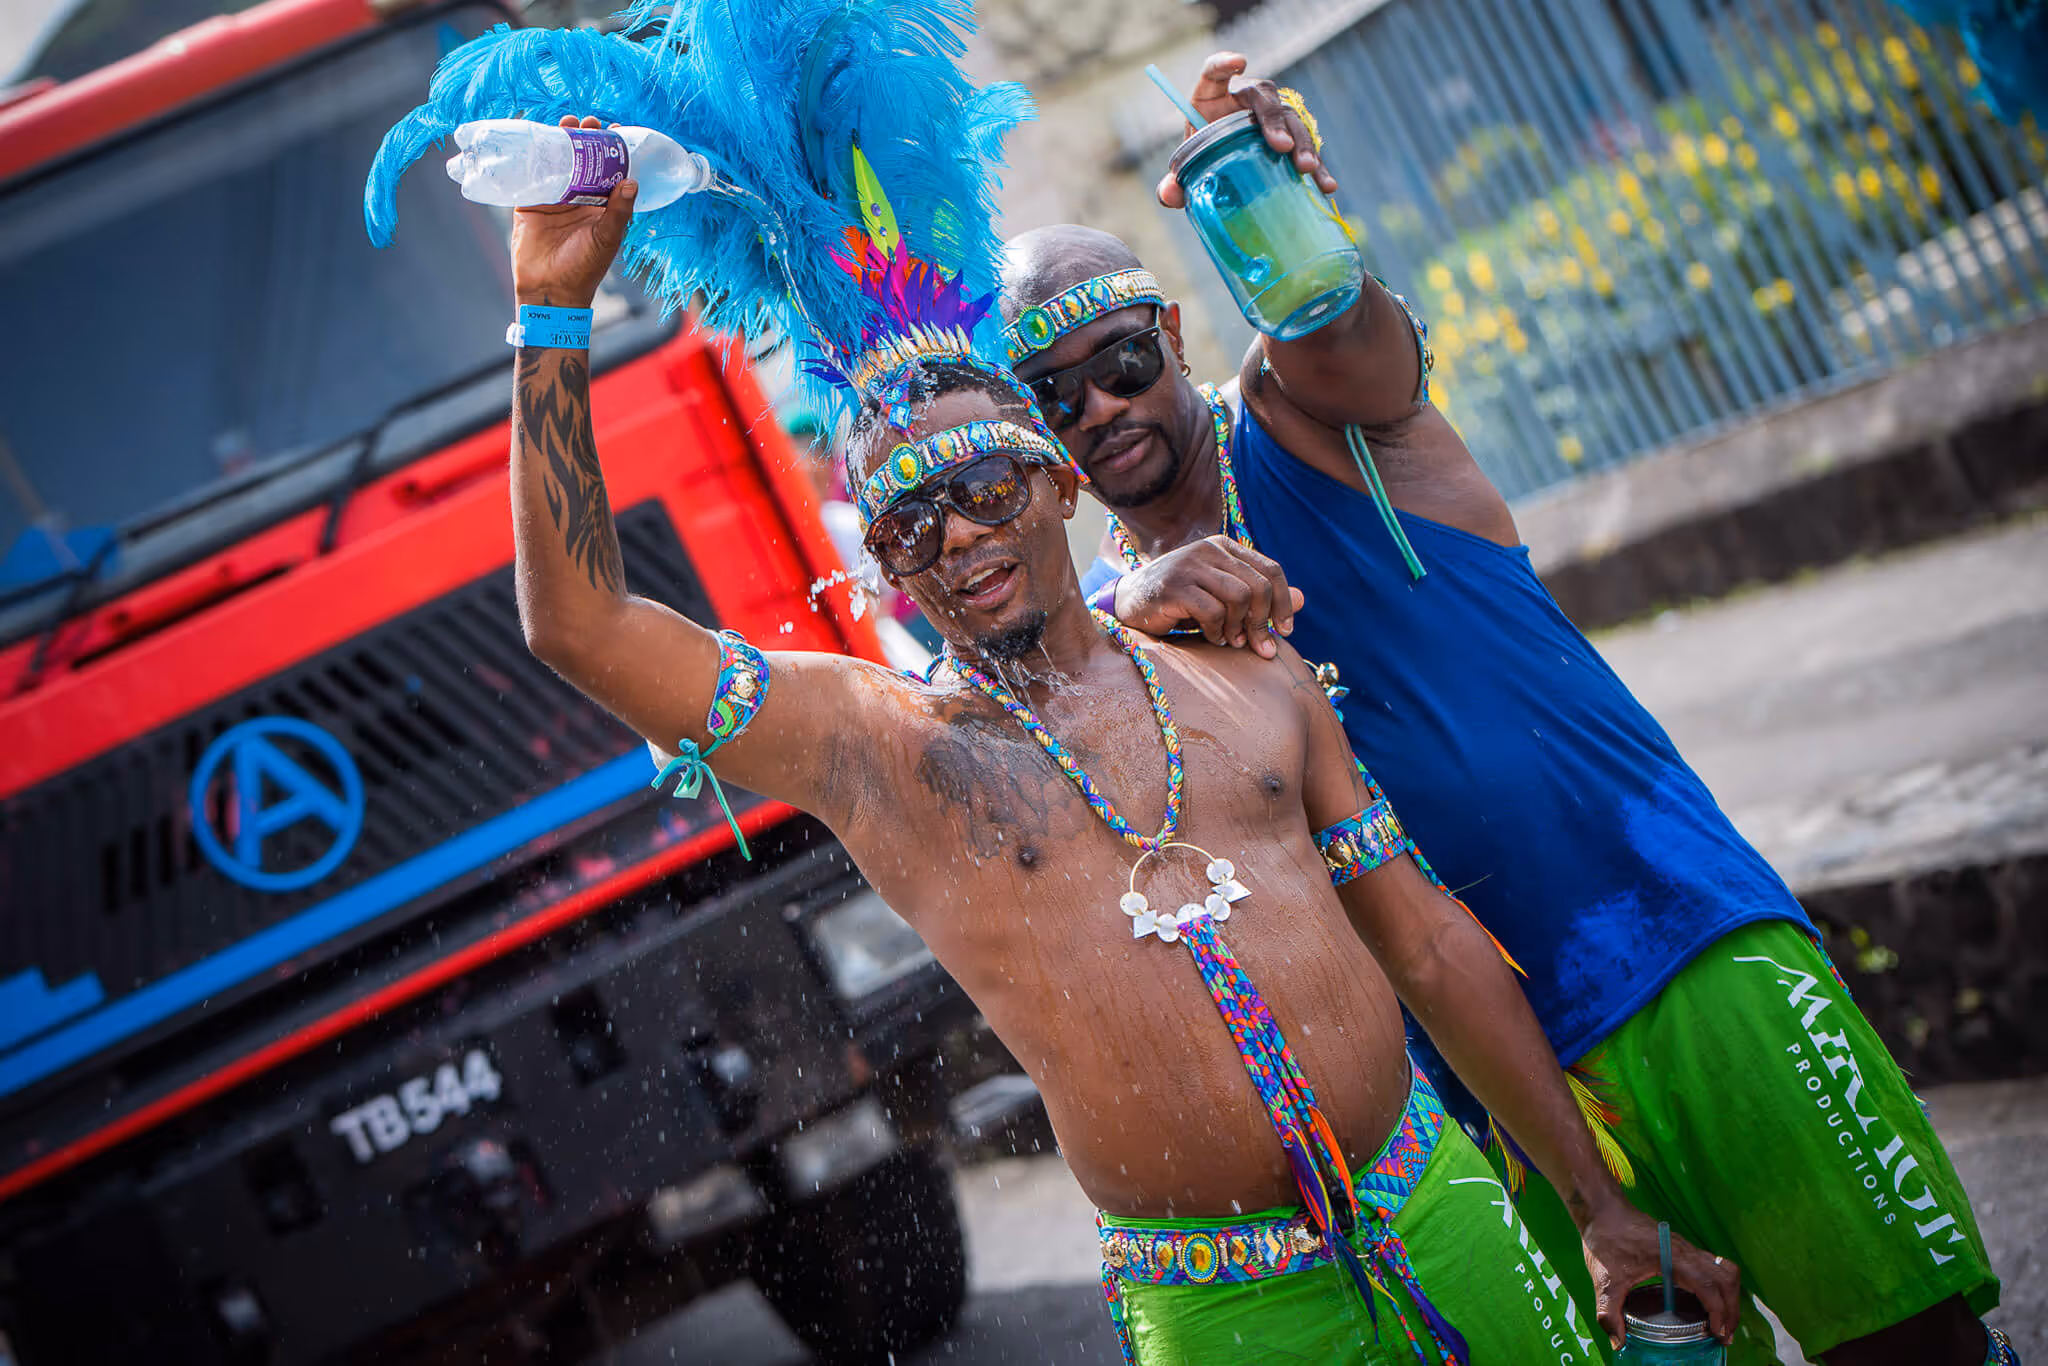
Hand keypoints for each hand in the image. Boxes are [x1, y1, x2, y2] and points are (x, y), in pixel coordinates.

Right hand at [511, 115, 637, 307]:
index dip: (612, 151)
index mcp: (600, 206)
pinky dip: (532, 156)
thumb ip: (619, 211)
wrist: (549, 289)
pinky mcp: (529, 202)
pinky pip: (530, 174)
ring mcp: (553, 198)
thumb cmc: (584, 268)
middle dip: (585, 139)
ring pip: (558, 162)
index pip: (609, 171)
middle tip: (588, 122)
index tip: (617, 129)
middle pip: (583, 160)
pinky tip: (535, 136)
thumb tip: (632, 181)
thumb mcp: (607, 238)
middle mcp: (578, 198)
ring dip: (561, 141)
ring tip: (567, 123)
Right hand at [1113, 536, 1302, 654]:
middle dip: (1262, 622)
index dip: (1283, 603)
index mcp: (1225, 547)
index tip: (1284, 631)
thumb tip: (1303, 599)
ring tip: (1231, 640)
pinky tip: (1211, 638)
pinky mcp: (1174, 587)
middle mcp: (1209, 550)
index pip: (1270, 570)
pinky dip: (1216, 632)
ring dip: (1239, 627)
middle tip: (1259, 647)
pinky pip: (1212, 611)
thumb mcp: (1224, 596)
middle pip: (1258, 586)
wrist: (1130, 601)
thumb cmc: (1182, 600)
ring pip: (1238, 597)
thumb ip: (1261, 596)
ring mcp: (1190, 566)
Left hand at [1158, 53, 1338, 208]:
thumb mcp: (1188, 168)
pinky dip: (1318, 167)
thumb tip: (1168, 195)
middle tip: (1280, 146)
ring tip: (1306, 168)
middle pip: (1264, 97)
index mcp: (1213, 98)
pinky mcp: (1290, 138)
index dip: (1224, 63)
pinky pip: (1306, 148)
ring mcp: (1271, 116)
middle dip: (1273, 120)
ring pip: (1291, 120)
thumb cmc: (1202, 157)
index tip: (1238, 63)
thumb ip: (1173, 182)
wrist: (1225, 166)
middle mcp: (1246, 100)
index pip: (1215, 72)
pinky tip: (1326, 185)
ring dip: (1301, 143)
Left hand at [1579, 1203, 1740, 1349]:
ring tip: (1722, 1322)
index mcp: (1672, 1257)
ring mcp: (1686, 1248)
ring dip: (1729, 1296)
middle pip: (1725, 1279)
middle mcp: (1686, 1251)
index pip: (1709, 1285)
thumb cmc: (1605, 1238)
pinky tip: (1707, 1304)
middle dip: (1731, 1309)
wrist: (1603, 1210)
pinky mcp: (1683, 1249)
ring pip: (1724, 1270)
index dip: (1719, 1312)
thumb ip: (1609, 1312)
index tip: (1718, 1333)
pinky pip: (1713, 1267)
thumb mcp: (1604, 1280)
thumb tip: (1618, 1343)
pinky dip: (1719, 1287)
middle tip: (1725, 1335)